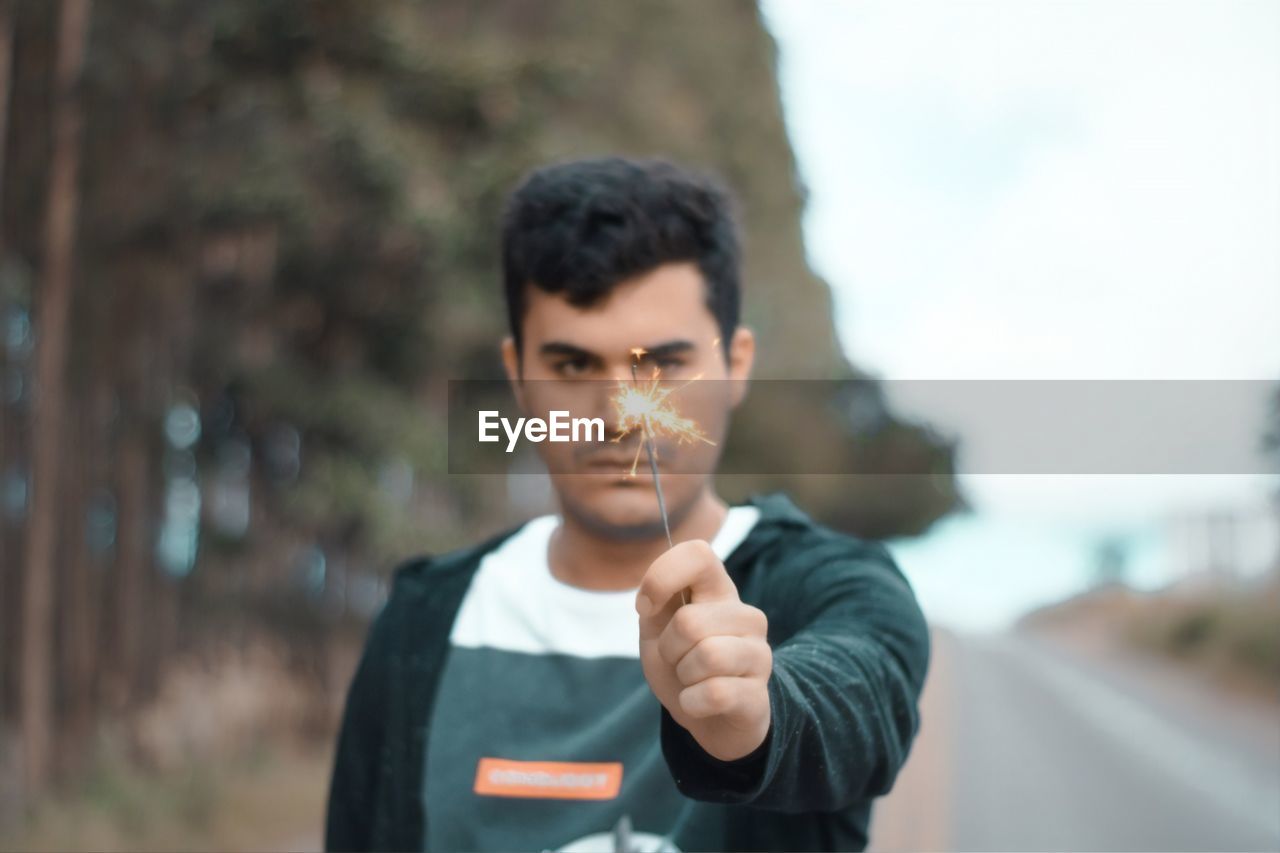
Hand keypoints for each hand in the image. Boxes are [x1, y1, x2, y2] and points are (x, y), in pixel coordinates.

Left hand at [635, 540, 771, 761]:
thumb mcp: (658, 630)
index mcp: (719, 590)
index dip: (662, 577)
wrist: (711, 720)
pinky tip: (700, 702)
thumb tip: (649, 600)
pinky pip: (715, 693)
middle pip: (689, 621)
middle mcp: (747, 616)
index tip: (646, 607)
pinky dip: (692, 702)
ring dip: (683, 676)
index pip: (698, 554)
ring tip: (693, 680)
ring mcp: (758, 654)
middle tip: (678, 660)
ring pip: (706, 656)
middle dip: (668, 649)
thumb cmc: (682, 665)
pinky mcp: (759, 693)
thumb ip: (654, 604)